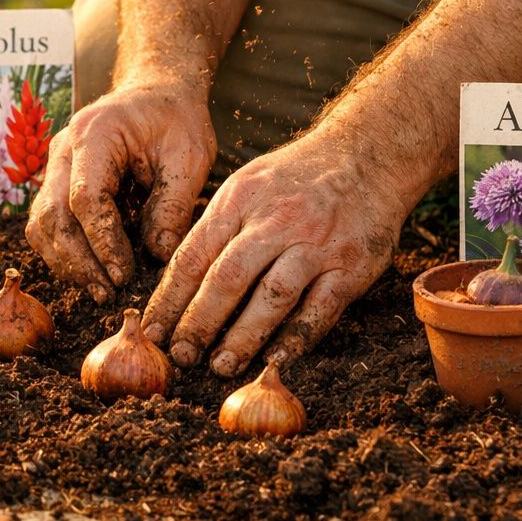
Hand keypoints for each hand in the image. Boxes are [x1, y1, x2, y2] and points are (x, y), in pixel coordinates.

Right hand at [26, 84, 215, 301]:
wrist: (156, 92)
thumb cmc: (176, 120)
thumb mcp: (190, 156)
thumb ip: (174, 204)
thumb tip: (158, 256)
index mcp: (96, 134)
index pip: (85, 198)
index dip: (102, 242)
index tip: (124, 274)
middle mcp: (64, 148)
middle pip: (53, 215)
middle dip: (79, 261)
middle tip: (108, 292)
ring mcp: (54, 164)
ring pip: (42, 223)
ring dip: (66, 262)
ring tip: (99, 289)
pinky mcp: (56, 181)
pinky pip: (47, 223)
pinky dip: (63, 252)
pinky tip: (90, 272)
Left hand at [140, 129, 403, 375]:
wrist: (367, 154)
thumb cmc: (295, 176)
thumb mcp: (246, 183)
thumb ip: (214, 226)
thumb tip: (176, 279)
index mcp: (240, 199)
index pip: (193, 256)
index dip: (169, 299)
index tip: (153, 331)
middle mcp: (276, 220)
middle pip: (227, 278)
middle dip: (199, 322)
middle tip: (181, 356)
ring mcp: (316, 243)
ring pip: (272, 296)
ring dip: (244, 336)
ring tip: (221, 366)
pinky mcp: (351, 264)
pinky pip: (320, 307)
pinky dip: (297, 336)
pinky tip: (276, 357)